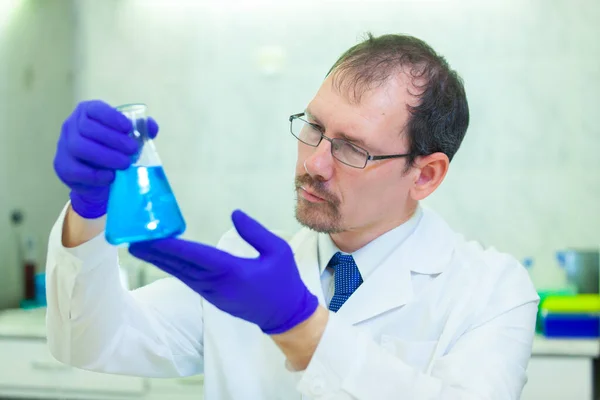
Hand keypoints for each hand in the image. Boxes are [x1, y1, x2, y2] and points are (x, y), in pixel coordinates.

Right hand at [53, 100, 158, 218]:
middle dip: (113, 139)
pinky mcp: (62, 166)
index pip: (95, 109)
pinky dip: (95, 174)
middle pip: (87, 128)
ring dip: (105, 156)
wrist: (99, 179)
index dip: (111, 117)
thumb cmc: (114, 150)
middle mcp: (71, 126)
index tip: (128, 128)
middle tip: (132, 149)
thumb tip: (151, 126)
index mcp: (87, 113)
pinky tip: (110, 176)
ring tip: (124, 163)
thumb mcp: (127, 138)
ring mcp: (64, 146)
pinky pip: (76, 170)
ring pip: (79, 147)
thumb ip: (140, 130)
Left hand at [129, 210, 318, 333]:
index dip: (171, 246)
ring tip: (141, 246)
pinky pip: (188, 279)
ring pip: (181, 273)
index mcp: (232, 271)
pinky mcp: (212, 297)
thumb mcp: (278, 251)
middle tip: (132, 238)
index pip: (195, 255)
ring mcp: (213, 293)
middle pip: (180, 265)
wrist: (286, 315)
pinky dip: (173, 267)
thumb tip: (234, 213)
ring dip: (161, 260)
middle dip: (155, 252)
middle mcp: (216, 284)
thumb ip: (255, 231)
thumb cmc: (284, 281)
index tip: (150, 237)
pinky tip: (163, 258)